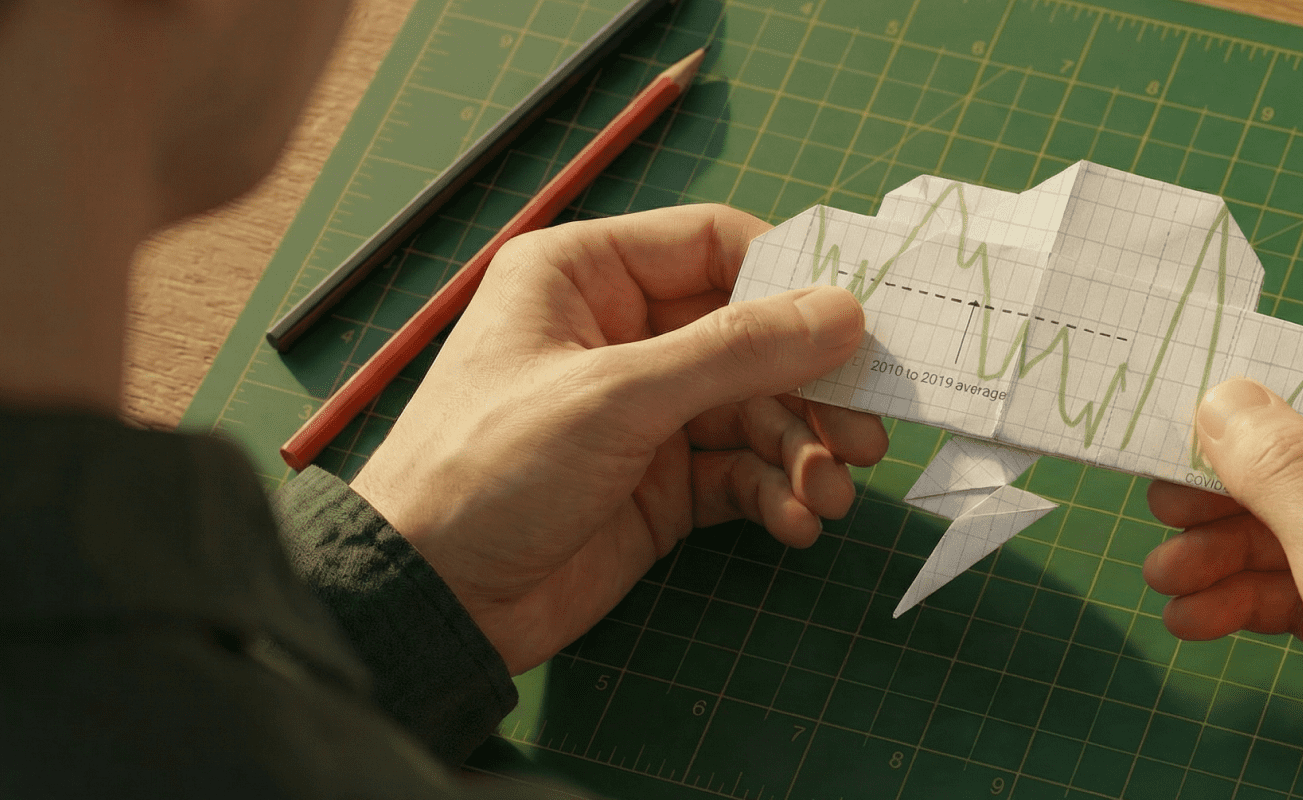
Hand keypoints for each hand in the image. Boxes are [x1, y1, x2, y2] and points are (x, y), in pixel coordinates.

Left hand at [349, 205, 887, 673]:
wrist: (434, 599)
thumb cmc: (490, 468)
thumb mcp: (616, 396)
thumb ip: (735, 351)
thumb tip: (842, 311)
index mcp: (586, 274)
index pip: (716, 244)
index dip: (792, 281)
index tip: (857, 325)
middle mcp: (620, 332)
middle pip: (750, 334)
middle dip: (811, 384)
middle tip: (868, 429)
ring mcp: (643, 411)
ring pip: (755, 410)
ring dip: (803, 450)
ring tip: (829, 495)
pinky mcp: (659, 484)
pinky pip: (741, 472)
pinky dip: (776, 493)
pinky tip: (795, 520)